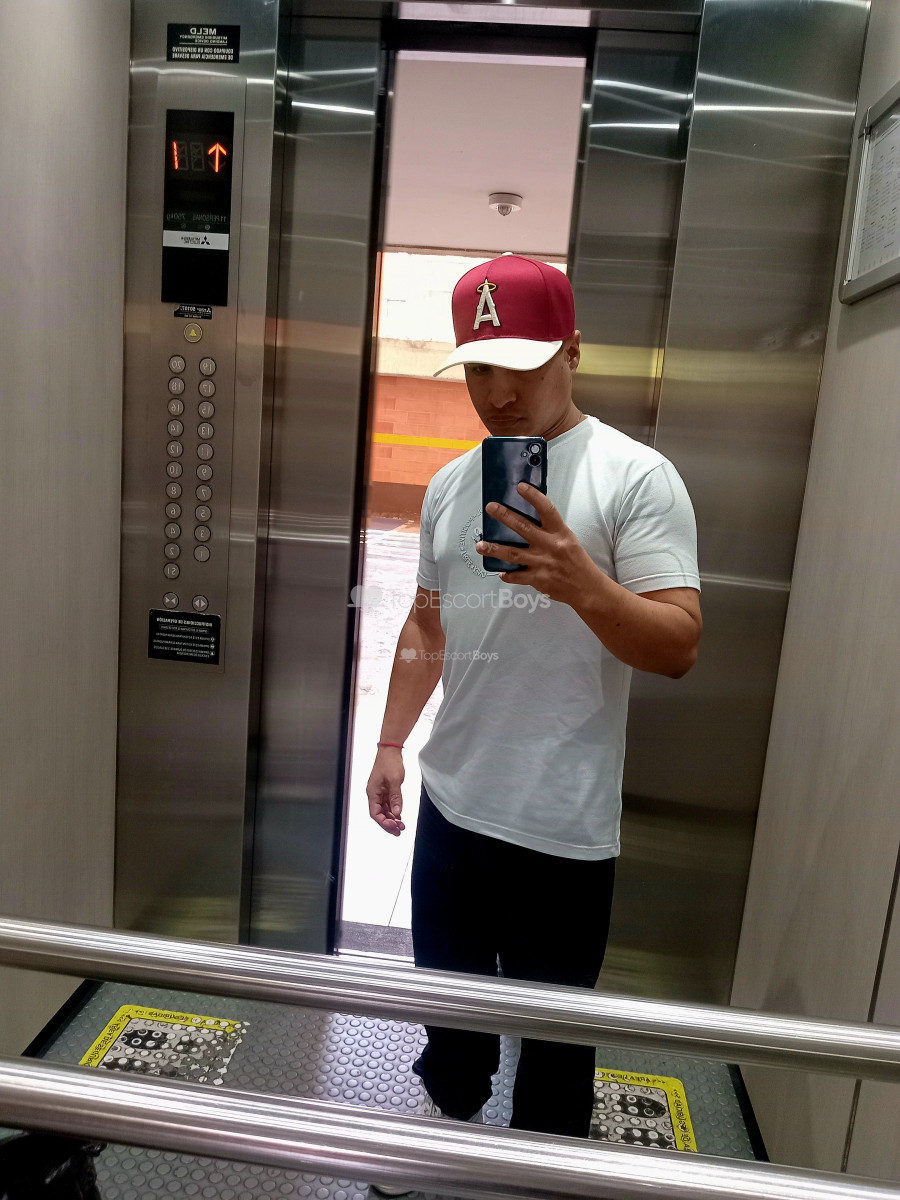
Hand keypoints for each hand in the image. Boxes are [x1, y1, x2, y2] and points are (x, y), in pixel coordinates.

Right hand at [366, 748, 405, 835]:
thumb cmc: (389, 762)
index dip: (384, 822)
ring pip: (384, 810)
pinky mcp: (385, 790)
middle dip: (388, 824)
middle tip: (399, 831)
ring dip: (391, 819)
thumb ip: (396, 798)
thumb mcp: (394, 781)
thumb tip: (397, 813)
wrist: (390, 750)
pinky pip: (388, 804)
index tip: (394, 827)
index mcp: (372, 793)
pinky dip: (393, 811)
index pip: (375, 813)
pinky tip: (399, 816)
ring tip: (401, 826)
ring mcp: (379, 792)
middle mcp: (374, 794)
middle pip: (379, 814)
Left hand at [475, 482, 602, 605]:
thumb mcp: (568, 540)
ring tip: (480, 545)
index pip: (547, 510)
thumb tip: (527, 519)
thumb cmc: (576, 561)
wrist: (587, 588)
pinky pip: (517, 576)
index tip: (520, 487)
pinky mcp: (538, 579)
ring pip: (513, 554)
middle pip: (523, 528)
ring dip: (494, 549)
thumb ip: (550, 531)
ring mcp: (542, 563)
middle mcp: (551, 546)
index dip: (533, 497)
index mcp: (560, 533)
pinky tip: (500, 571)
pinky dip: (507, 574)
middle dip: (505, 516)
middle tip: (490, 508)